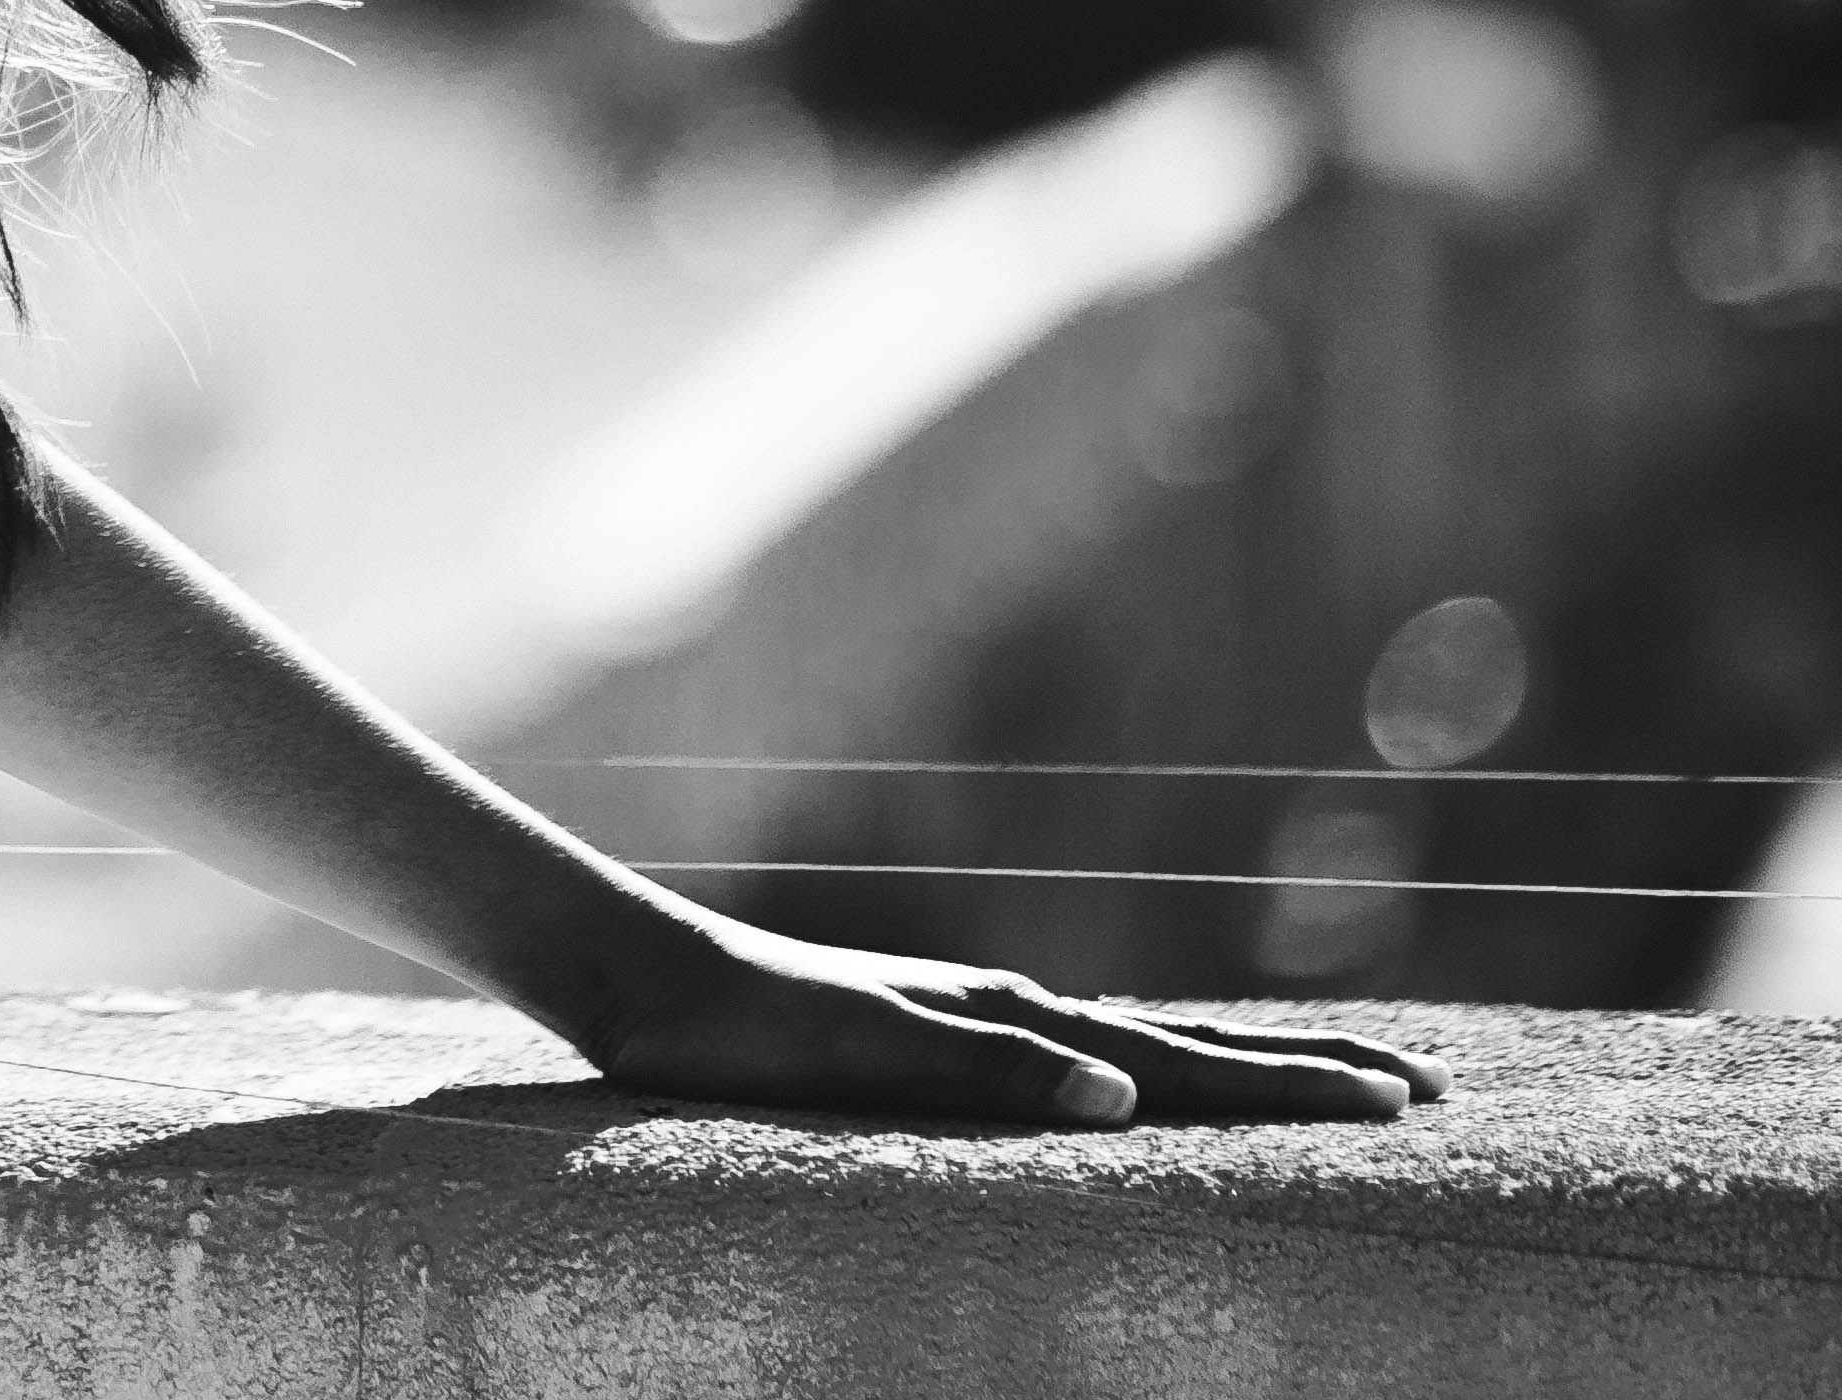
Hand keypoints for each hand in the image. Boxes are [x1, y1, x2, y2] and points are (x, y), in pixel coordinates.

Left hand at [564, 907, 1437, 1129]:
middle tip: (1432, 1092)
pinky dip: (1167, 1074)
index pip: (1190, 1065)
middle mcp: (1019, 1011)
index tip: (1406, 1100)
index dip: (1298, 1088)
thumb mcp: (869, 1056)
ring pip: (1155, 1048)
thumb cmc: (747, 1038)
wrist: (649, 982)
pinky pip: (1092, 1060)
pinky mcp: (948, 1033)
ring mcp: (989, 1017)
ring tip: (1341, 1083)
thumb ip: (993, 1071)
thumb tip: (1126, 1093)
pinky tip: (1170, 1087)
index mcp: (1017, 1020)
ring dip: (1254, 1069)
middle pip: (1199, 1046)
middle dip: (1315, 1071)